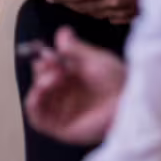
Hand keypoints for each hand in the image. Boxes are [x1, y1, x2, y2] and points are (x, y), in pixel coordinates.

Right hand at [24, 27, 128, 147]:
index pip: (50, 70)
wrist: (128, 103)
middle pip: (42, 83)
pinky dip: (32, 105)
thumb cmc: (118, 81)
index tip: (48, 52)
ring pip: (37, 100)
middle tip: (51, 63)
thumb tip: (62, 31)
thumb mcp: (95, 59)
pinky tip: (39, 91)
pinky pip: (38, 120)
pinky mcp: (63, 129)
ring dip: (37, 86)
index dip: (45, 60)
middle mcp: (68, 97)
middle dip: (42, 71)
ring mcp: (64, 113)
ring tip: (52, 78)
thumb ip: (75, 48)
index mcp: (75, 81)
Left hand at [45, 0, 142, 23]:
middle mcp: (118, 2)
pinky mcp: (137, 15)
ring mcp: (128, 11)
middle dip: (70, 4)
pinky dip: (103, 15)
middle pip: (87, 7)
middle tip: (57, 0)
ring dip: (84, 10)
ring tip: (74, 5)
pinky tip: (101, 11)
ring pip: (99, 15)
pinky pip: (114, 19)